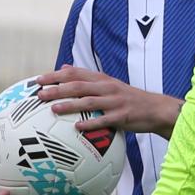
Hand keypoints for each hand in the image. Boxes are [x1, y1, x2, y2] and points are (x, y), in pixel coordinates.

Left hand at [37, 65, 182, 137]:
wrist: (156, 109)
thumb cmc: (128, 99)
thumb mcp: (108, 84)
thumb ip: (87, 77)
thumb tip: (64, 67)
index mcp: (101, 79)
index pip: (75, 73)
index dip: (55, 75)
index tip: (37, 80)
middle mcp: (106, 87)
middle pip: (78, 85)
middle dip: (57, 88)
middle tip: (39, 94)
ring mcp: (115, 101)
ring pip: (89, 101)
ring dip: (70, 104)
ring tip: (53, 109)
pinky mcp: (122, 116)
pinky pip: (104, 120)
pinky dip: (90, 123)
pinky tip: (77, 127)